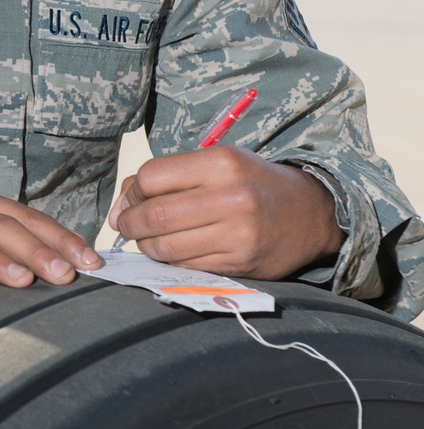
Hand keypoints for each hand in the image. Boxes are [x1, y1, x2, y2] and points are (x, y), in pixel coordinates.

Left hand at [108, 146, 343, 279]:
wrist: (310, 212)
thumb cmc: (252, 182)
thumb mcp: (216, 162)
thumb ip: (168, 178)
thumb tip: (119, 208)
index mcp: (221, 163)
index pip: (152, 177)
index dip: (132, 192)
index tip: (132, 200)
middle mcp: (231, 197)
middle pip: (155, 215)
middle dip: (129, 223)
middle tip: (126, 225)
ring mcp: (238, 234)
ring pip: (166, 247)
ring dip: (145, 246)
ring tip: (147, 239)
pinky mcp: (241, 263)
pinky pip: (187, 266)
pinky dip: (169, 261)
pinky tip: (173, 251)